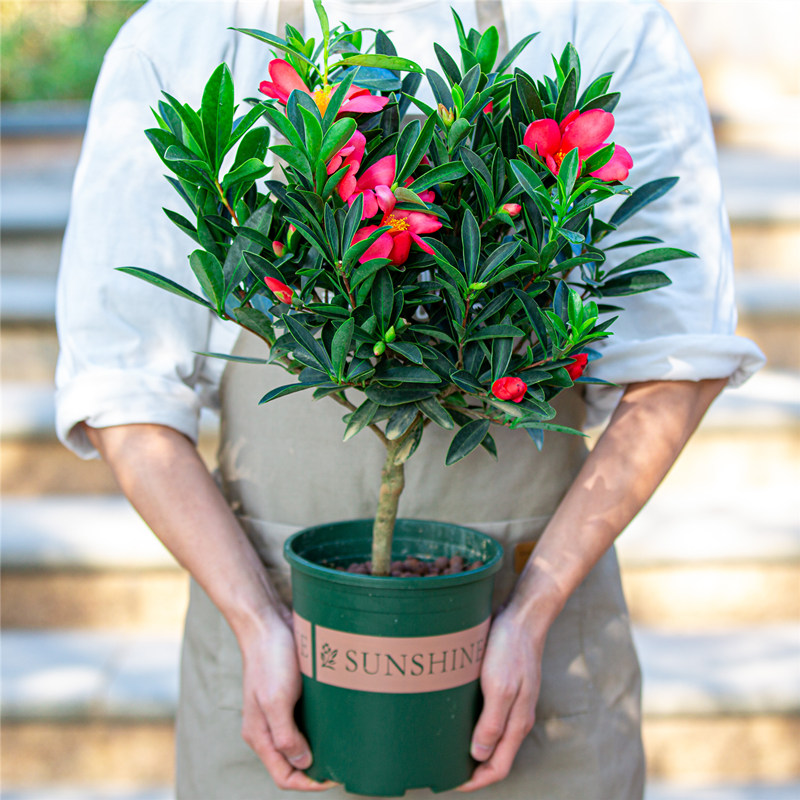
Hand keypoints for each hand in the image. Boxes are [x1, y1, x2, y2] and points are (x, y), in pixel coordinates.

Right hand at [239, 607, 336, 790]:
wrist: (268, 622)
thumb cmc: (270, 659)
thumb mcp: (276, 700)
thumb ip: (285, 735)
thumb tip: (303, 762)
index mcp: (260, 735)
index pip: (283, 775)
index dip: (308, 783)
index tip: (334, 776)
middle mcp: (268, 727)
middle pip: (293, 762)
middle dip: (317, 768)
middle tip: (345, 762)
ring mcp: (279, 710)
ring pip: (301, 741)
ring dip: (321, 746)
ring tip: (345, 744)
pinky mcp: (291, 694)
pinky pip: (306, 719)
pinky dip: (321, 725)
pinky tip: (339, 719)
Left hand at [457, 607, 543, 791]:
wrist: (523, 617)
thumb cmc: (511, 649)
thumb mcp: (500, 687)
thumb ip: (492, 723)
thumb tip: (479, 756)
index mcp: (517, 723)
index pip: (498, 768)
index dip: (476, 781)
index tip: (450, 782)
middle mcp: (516, 717)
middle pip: (495, 755)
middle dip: (472, 768)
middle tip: (443, 766)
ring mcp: (512, 702)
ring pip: (492, 736)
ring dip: (471, 746)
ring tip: (446, 746)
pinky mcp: (505, 687)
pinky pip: (490, 715)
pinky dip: (473, 724)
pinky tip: (456, 716)